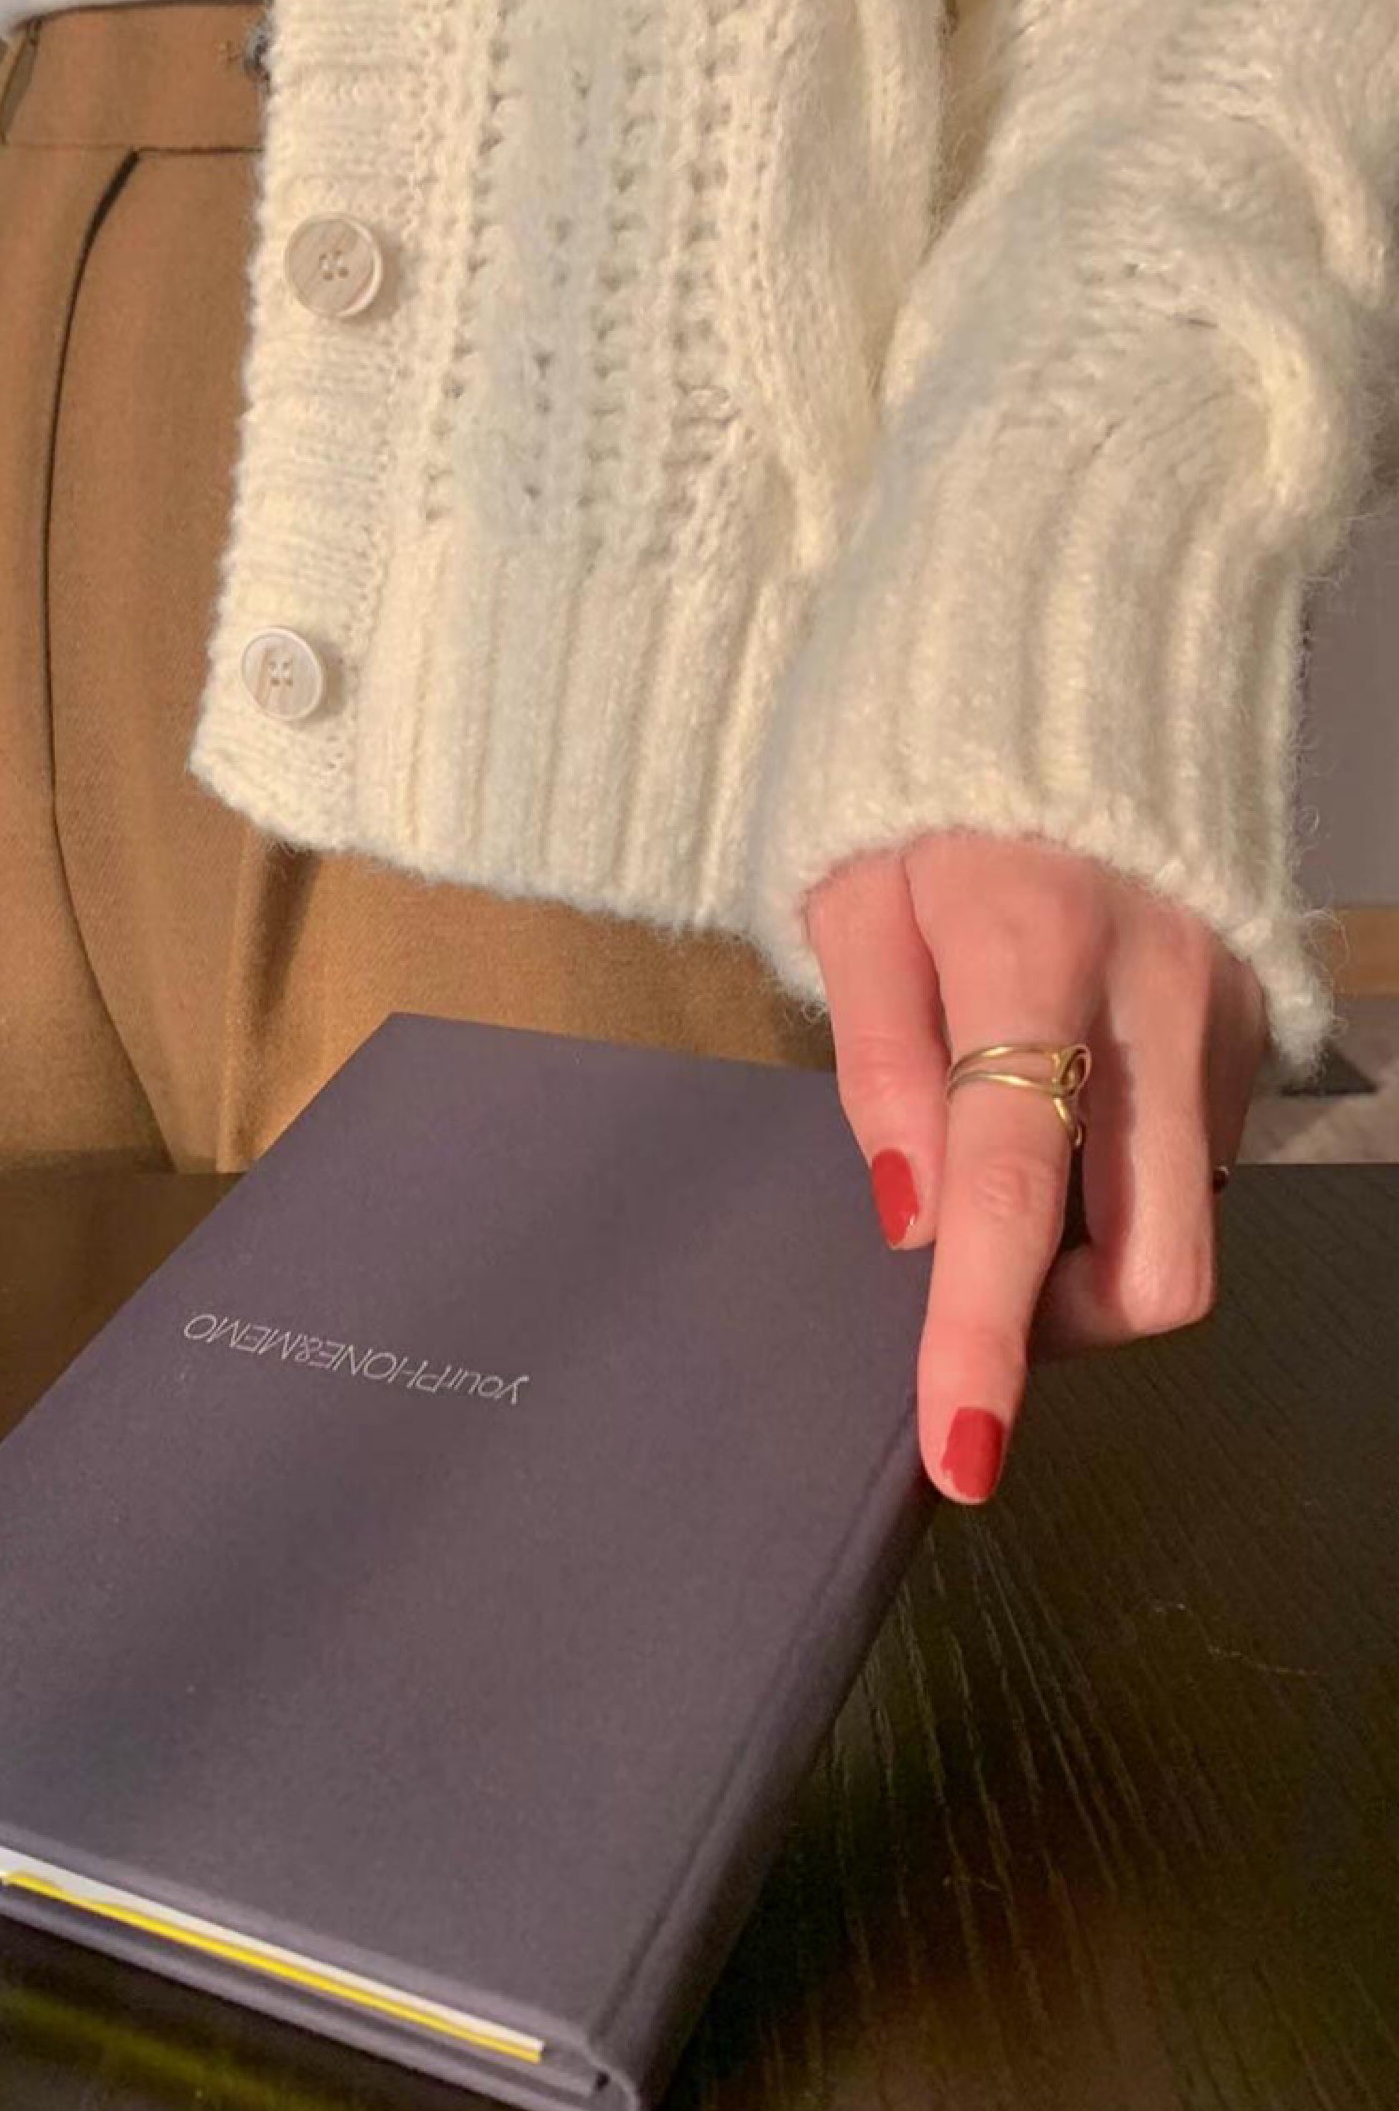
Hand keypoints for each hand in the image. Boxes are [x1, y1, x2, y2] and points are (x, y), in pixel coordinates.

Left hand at [807, 832, 1267, 1503]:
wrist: (1069, 659)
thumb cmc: (920, 786)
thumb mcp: (851, 895)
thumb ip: (878, 1054)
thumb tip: (910, 1216)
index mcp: (1032, 954)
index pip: (1015, 1189)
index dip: (984, 1335)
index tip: (963, 1450)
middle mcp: (1159, 997)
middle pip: (1156, 1263)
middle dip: (1062, 1324)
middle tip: (974, 1279)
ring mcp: (1227, 1014)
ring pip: (1187, 1226)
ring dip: (1091, 1254)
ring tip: (1007, 1170)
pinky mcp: (1260, 1018)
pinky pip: (1199, 1161)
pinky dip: (1126, 1183)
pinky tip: (1068, 1109)